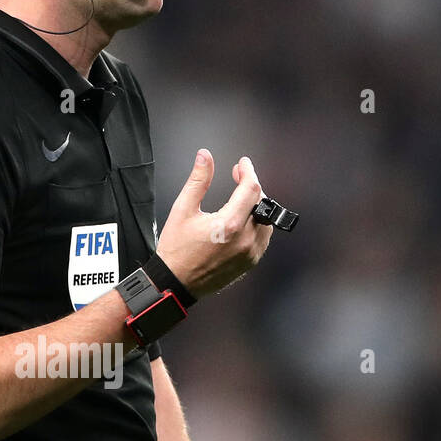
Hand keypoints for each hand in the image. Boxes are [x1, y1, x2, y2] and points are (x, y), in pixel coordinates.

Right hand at [155, 151, 273, 299]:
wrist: (174, 283)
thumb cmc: (176, 251)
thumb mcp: (182, 210)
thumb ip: (198, 180)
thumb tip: (205, 157)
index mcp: (230, 225)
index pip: (251, 189)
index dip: (248, 171)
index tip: (242, 164)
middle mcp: (244, 240)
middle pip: (262, 203)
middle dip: (251, 187)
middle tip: (238, 178)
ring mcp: (249, 254)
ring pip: (266, 222)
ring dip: (256, 206)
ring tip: (241, 199)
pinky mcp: (249, 263)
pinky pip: (263, 238)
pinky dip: (257, 225)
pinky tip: (243, 220)